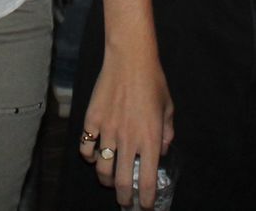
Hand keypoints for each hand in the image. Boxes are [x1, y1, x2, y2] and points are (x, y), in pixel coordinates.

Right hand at [80, 49, 173, 207]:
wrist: (130, 59)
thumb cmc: (153, 81)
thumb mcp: (168, 108)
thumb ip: (166, 133)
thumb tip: (162, 150)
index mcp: (150, 139)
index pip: (147, 180)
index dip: (145, 199)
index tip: (144, 206)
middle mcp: (128, 139)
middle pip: (121, 181)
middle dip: (124, 198)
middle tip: (125, 202)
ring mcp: (107, 130)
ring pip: (102, 168)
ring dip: (106, 180)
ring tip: (109, 182)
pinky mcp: (92, 120)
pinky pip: (86, 147)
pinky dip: (90, 156)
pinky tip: (95, 156)